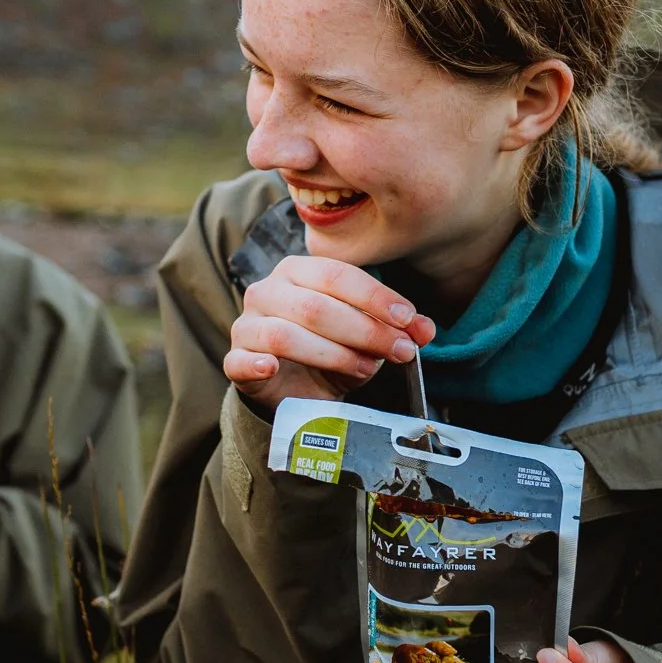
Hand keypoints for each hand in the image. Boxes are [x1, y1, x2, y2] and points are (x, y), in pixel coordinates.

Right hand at [224, 255, 434, 410]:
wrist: (293, 390)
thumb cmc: (330, 352)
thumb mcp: (368, 339)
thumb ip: (395, 330)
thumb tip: (426, 329)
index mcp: (299, 271)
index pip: (338, 275)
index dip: (376, 298)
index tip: (408, 320)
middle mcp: (268, 290)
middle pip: (316, 306)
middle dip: (365, 330)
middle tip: (400, 352)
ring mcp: (247, 324)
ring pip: (285, 334)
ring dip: (332, 354)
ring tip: (364, 370)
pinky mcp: (235, 359)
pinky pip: (241, 359)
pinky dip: (257, 363)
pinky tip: (273, 368)